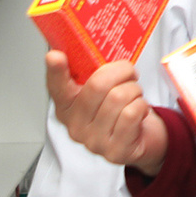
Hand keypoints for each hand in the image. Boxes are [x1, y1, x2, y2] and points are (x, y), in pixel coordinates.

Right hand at [45, 51, 170, 171]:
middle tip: (129, 72)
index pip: (56, 86)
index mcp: (66, 106)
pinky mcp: (115, 151)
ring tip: (134, 94)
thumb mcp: (102, 91)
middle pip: (97, 85)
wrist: (139, 141)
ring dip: (134, 90)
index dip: (55, 70)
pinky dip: (141, 105)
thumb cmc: (118, 110)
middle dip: (121, 71)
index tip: (54, 56)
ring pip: (118, 98)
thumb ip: (92, 72)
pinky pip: (132, 113)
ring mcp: (93, 141)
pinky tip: (138, 110)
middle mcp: (75, 126)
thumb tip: (89, 45)